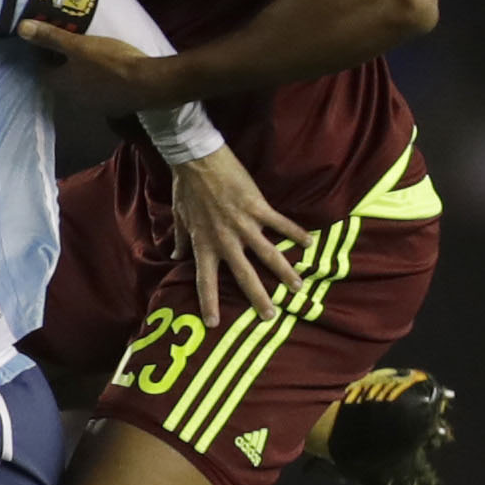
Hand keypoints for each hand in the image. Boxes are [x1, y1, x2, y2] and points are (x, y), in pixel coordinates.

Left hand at [14, 21, 172, 114]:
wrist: (147, 83)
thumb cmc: (110, 61)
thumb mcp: (78, 44)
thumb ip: (50, 37)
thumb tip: (20, 28)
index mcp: (61, 83)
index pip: (42, 69)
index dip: (42, 54)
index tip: (47, 40)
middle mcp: (72, 98)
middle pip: (60, 79)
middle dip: (61, 64)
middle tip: (67, 45)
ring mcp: (92, 104)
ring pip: (79, 85)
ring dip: (80, 73)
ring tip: (87, 55)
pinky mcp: (111, 105)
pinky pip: (98, 90)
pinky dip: (97, 80)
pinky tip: (107, 70)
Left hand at [166, 143, 312, 324]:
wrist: (198, 160)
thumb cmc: (186, 189)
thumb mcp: (179, 218)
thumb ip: (181, 240)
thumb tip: (173, 256)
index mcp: (204, 245)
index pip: (205, 281)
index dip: (209, 303)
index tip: (214, 324)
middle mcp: (224, 240)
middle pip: (243, 276)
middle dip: (257, 298)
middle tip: (269, 317)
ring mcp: (242, 225)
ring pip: (267, 255)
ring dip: (283, 272)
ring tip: (297, 287)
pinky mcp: (257, 207)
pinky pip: (279, 224)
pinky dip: (295, 233)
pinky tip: (310, 243)